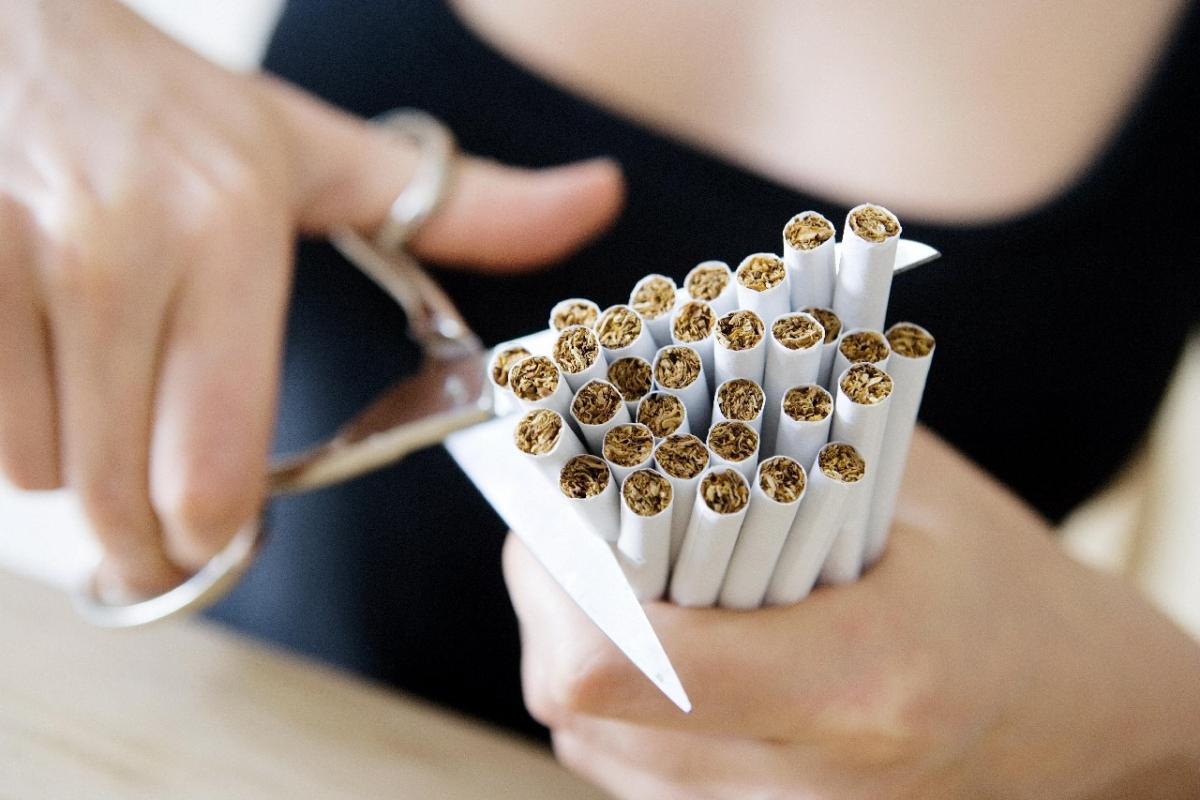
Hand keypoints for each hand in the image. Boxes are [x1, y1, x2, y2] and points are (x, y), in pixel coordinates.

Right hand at [0, 0, 622, 595]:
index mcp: (228, 233)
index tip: (219, 539)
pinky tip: (42, 371)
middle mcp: (113, 250)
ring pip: (36, 474)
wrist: (15, 29)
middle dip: (144, 537)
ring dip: (73, 467)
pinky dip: (13, 428)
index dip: (213, 539)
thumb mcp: (326, 158)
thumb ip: (471, 204)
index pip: (213, 471)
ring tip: (100, 401)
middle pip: (118, 500)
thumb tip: (601, 196)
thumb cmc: (177, 112)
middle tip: (156, 529)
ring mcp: (5, 260)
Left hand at [505, 427, 1199, 798]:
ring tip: (632, 561)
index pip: (611, 661)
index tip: (571, 491)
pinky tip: (664, 626)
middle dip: (557, 583)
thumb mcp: (911, 490)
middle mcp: (794, 784)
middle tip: (589, 508)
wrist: (1073, 722)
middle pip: (573, 693)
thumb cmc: (1004, 592)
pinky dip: (615, 681)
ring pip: (581, 728)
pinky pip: (619, 755)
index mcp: (854, 687)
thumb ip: (768, 448)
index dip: (559, 569)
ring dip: (579, 629)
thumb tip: (635, 396)